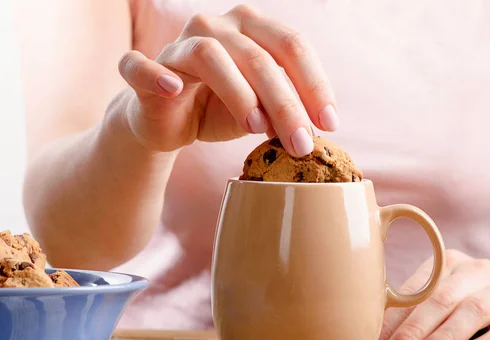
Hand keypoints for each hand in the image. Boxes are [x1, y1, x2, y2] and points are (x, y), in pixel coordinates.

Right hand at [117, 5, 336, 153]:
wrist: (168, 120)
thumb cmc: (219, 109)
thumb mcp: (260, 111)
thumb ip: (281, 111)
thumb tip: (311, 130)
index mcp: (252, 29)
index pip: (291, 47)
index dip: (314, 85)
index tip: (330, 124)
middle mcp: (217, 26)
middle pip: (258, 56)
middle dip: (285, 103)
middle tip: (301, 144)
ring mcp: (179, 44)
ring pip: (212, 56)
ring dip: (238, 93)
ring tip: (255, 127)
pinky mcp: (144, 68)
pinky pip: (141, 65)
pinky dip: (154, 75)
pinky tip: (172, 90)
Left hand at [371, 250, 489, 339]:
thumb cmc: (481, 302)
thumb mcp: (451, 298)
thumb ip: (419, 313)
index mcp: (449, 262)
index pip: (416, 291)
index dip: (393, 319)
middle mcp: (476, 271)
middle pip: (440, 299)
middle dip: (413, 329)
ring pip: (470, 311)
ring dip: (443, 337)